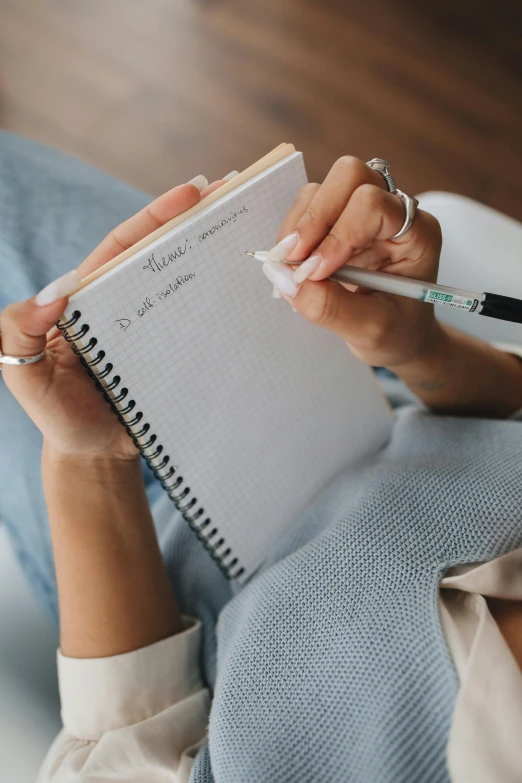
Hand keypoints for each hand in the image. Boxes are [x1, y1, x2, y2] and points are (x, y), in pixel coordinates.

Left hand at [1, 176, 226, 459]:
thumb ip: (19, 332)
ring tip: (252, 224)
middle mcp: (126, 303)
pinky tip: (251, 284)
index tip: (190, 193)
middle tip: (234, 189)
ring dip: (214, 249)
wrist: (96, 458)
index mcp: (91, 298)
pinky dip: (224, 297)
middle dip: (195, 218)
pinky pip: (200, 318)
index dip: (155, 216)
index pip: (123, 246)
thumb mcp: (25, 374)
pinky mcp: (177, 349)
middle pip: (161, 252)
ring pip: (185, 279)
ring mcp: (154, 325)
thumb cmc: (58, 416)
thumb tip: (54, 292)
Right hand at [268, 156, 442, 370]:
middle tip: (293, 259)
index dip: (339, 234)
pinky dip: (293, 232)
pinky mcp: (339, 222)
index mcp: (418, 234)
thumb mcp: (371, 331)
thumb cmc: (397, 332)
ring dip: (300, 225)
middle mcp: (393, 212)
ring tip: (292, 267)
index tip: (316, 272)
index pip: (373, 205)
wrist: (398, 338)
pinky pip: (308, 207)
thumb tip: (286, 280)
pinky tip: (295, 264)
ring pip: (323, 188)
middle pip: (350, 176)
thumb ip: (330, 308)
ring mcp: (364, 213)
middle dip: (315, 217)